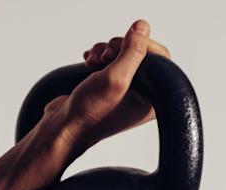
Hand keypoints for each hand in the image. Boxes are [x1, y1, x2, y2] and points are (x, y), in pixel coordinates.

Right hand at [49, 20, 172, 150]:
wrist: (64, 126)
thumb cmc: (90, 111)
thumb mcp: (115, 78)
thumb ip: (132, 51)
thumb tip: (143, 27)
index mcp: (154, 99)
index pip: (161, 58)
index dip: (140, 45)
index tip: (117, 50)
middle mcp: (145, 95)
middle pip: (141, 53)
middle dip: (118, 48)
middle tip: (104, 58)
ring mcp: (128, 91)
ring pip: (123, 54)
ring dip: (105, 51)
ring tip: (92, 62)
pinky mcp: (112, 86)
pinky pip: (111, 61)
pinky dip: (99, 56)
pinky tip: (88, 62)